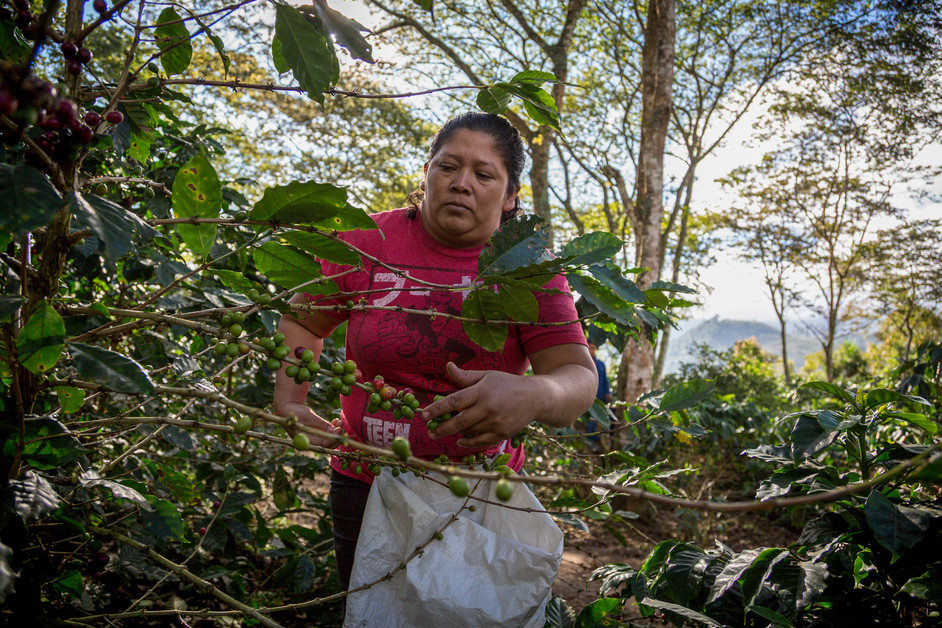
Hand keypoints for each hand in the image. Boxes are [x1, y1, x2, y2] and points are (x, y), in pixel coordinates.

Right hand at [281, 401, 342, 448]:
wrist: (287, 407)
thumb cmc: (295, 412)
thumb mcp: (309, 417)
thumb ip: (321, 424)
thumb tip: (333, 431)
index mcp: (305, 441)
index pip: (323, 445)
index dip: (333, 438)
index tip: (340, 430)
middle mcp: (310, 442)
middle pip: (327, 444)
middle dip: (336, 436)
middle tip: (343, 426)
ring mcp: (312, 437)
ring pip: (328, 439)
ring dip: (336, 431)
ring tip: (340, 421)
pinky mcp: (315, 432)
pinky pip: (326, 434)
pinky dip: (332, 428)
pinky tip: (336, 421)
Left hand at [421, 362, 538, 447]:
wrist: (535, 397)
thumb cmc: (507, 384)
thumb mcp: (487, 375)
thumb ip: (466, 376)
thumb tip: (448, 367)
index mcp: (482, 391)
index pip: (455, 401)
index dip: (437, 409)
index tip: (423, 415)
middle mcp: (488, 407)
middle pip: (459, 421)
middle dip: (442, 427)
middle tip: (430, 431)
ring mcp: (496, 422)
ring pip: (469, 431)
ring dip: (455, 432)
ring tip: (443, 431)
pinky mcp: (502, 433)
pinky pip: (481, 441)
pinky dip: (469, 443)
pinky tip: (459, 440)